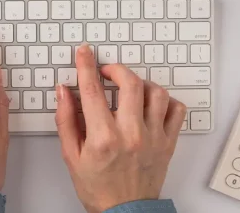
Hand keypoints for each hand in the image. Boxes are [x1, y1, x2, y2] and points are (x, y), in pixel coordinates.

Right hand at [55, 45, 186, 212]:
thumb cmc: (98, 187)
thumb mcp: (72, 155)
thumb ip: (66, 120)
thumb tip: (64, 91)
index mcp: (103, 138)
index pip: (93, 90)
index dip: (86, 65)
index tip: (84, 52)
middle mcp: (131, 134)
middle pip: (129, 83)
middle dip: (116, 69)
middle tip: (107, 71)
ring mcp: (154, 137)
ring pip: (156, 92)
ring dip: (141, 83)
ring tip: (130, 89)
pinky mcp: (168, 142)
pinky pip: (176, 109)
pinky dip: (165, 101)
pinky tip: (150, 104)